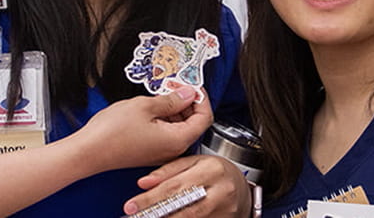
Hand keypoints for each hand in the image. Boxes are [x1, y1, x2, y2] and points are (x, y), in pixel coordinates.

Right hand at [73, 86, 212, 172]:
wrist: (88, 152)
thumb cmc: (111, 133)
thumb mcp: (145, 105)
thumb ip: (172, 99)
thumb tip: (188, 93)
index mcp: (177, 139)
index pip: (204, 117)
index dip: (201, 98)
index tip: (192, 85)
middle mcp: (173, 150)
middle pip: (194, 123)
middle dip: (188, 102)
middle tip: (176, 86)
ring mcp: (161, 153)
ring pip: (179, 128)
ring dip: (175, 110)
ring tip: (161, 95)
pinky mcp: (151, 153)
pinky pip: (166, 134)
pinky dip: (164, 119)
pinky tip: (152, 108)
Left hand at [123, 154, 250, 216]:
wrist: (241, 188)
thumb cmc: (216, 172)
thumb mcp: (195, 161)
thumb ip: (169, 170)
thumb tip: (144, 182)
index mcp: (212, 170)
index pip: (175, 186)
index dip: (150, 198)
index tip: (132, 205)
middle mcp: (220, 191)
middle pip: (182, 207)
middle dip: (156, 213)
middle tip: (137, 216)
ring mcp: (224, 210)